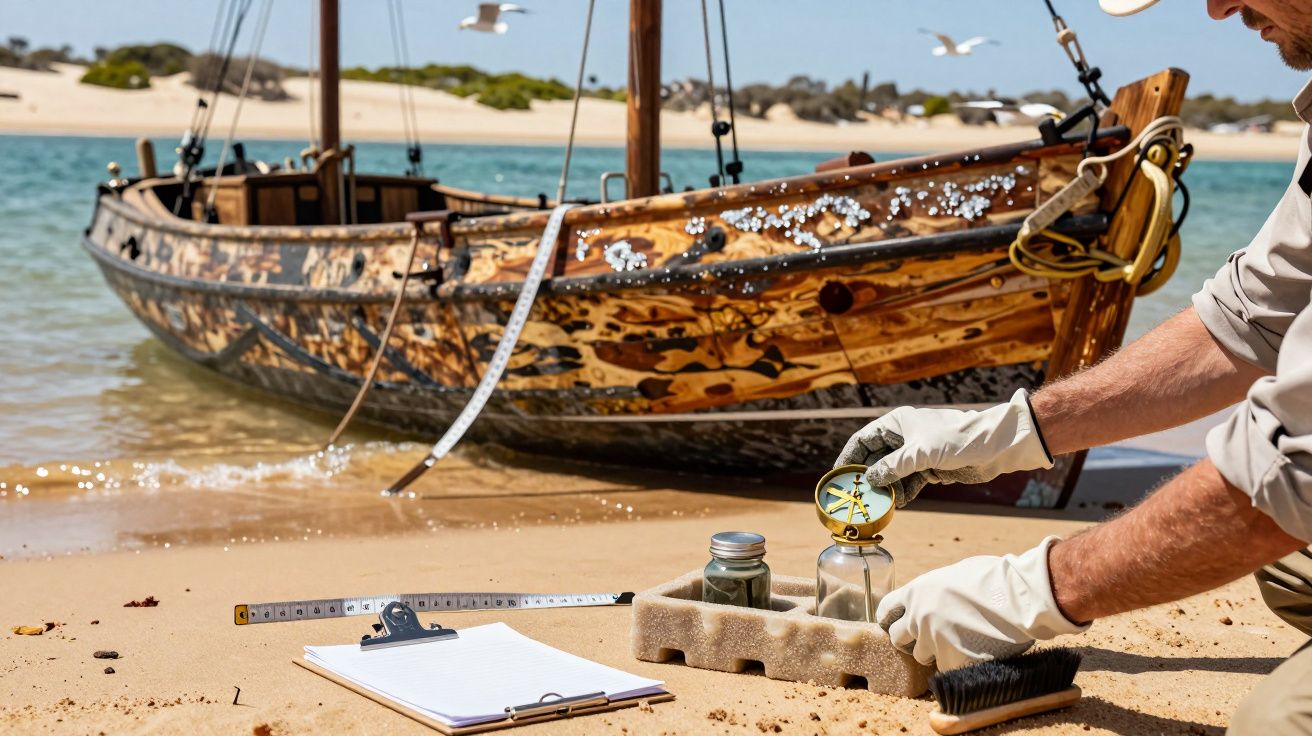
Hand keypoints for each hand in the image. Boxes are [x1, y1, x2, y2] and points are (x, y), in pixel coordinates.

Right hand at [834, 388, 1052, 505]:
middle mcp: (903, 437)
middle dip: (868, 478)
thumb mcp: (919, 453)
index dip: (848, 457)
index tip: (838, 476)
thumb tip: (870, 479)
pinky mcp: (930, 467)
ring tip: (882, 505)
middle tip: (859, 497)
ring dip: (888, 489)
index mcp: (896, 424)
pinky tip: (902, 504)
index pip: (863, 440)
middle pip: (875, 459)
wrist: (993, 446)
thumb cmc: (956, 440)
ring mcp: (916, 453)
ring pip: (892, 473)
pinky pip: (909, 482)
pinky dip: (905, 493)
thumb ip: (892, 466)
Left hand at [875, 537, 1088, 670]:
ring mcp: (933, 641)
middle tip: (931, 638)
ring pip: (924, 657)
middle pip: (898, 638)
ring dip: (937, 653)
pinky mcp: (952, 661)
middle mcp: (918, 617)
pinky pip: (948, 670)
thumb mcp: (956, 572)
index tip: (896, 623)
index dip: (891, 618)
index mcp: (917, 591)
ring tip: (962, 643)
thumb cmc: (995, 577)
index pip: (886, 609)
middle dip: (911, 639)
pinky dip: (960, 666)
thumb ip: (938, 588)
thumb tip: (938, 596)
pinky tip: (976, 655)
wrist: (1019, 596)